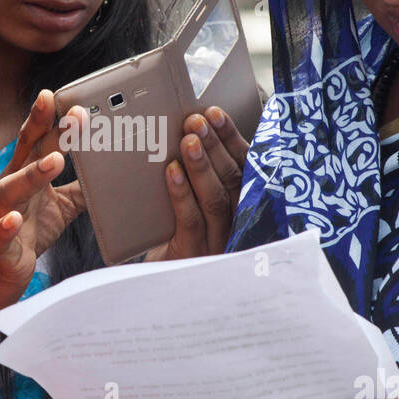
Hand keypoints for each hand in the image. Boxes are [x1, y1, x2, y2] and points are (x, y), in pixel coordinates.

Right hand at [0, 90, 84, 321]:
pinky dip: (6, 227)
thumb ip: (78, 189)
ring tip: (55, 160)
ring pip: (10, 190)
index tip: (63, 97)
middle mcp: (9, 193)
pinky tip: (15, 220)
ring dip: (32, 174)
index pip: (35, 142)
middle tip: (62, 109)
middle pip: (23, 155)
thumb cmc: (21, 239)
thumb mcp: (57, 210)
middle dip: (40, 130)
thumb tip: (107, 173)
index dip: (47, 119)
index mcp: (24, 180)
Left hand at [144, 107, 249, 261]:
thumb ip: (195, 176)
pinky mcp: (194, 256)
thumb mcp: (190, 204)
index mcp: (239, 209)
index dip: (230, 139)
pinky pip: (192, 221)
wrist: (155, 284)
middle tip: (197, 120)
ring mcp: (217, 244)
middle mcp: (235, 226)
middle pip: (232, 180)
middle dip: (215, 145)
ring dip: (202, 166)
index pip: (243, 169)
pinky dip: (182, 193)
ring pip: (215, 200)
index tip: (215, 114)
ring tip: (188, 139)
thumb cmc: (172, 237)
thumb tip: (183, 133)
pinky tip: (171, 172)